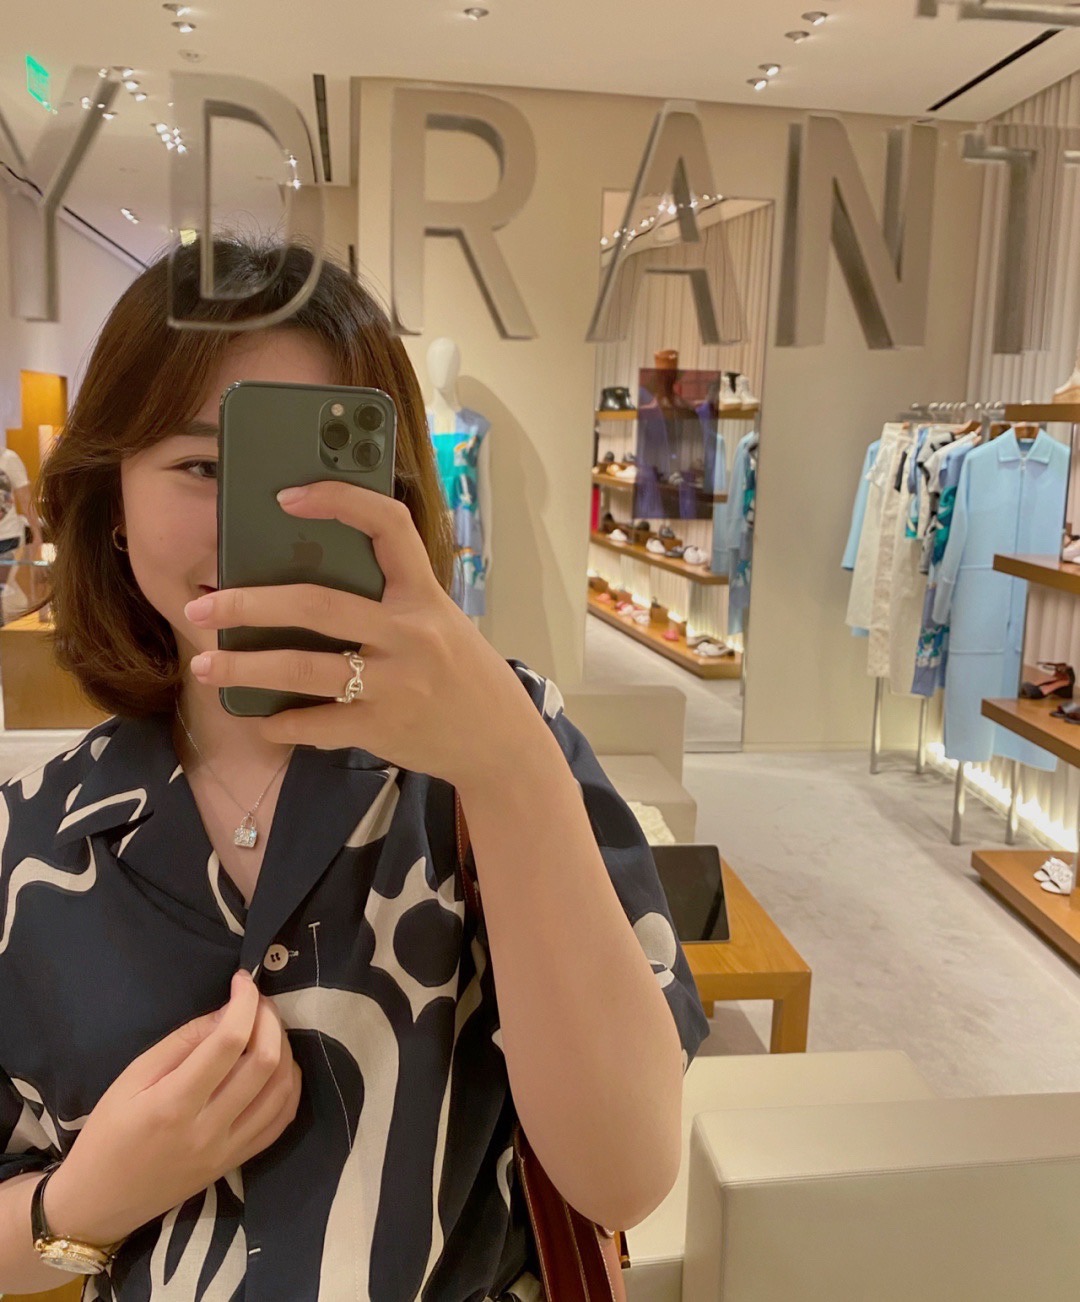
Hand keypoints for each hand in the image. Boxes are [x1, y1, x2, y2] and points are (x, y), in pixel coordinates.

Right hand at [44, 972, 301, 1246]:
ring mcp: (228, 1150)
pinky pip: (282, 1119)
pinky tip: (280, 1064)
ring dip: (284, 1048)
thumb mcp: (132, 1077)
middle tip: (258, 1001)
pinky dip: (290, 1084)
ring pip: (282, 1089)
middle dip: (269, 1019)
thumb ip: (182, 1042)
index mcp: (174, 1104)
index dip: (244, 1004)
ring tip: (268, 1027)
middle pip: (264, 1062)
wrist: (101, 1202)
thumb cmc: (107, 1133)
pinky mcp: (238, 1162)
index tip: (243, 980)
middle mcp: (209, 1129)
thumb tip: (227, 1012)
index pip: (228, 1043)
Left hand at [183, 481, 545, 788]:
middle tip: (202, 602)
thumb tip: (305, 580)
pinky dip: (281, 724)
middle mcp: (411, 634)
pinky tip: (260, 720)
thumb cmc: (461, 672)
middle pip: (317, 604)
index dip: (339, 500)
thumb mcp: (439, 622)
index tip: (287, 495)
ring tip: (204, 664)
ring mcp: (395, 684)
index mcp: (425, 595)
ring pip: (304, 669)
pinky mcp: (383, 729)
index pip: (388, 526)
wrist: (502, 742)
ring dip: (245, 666)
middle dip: (249, 602)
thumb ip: (390, 601)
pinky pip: (317, 725)